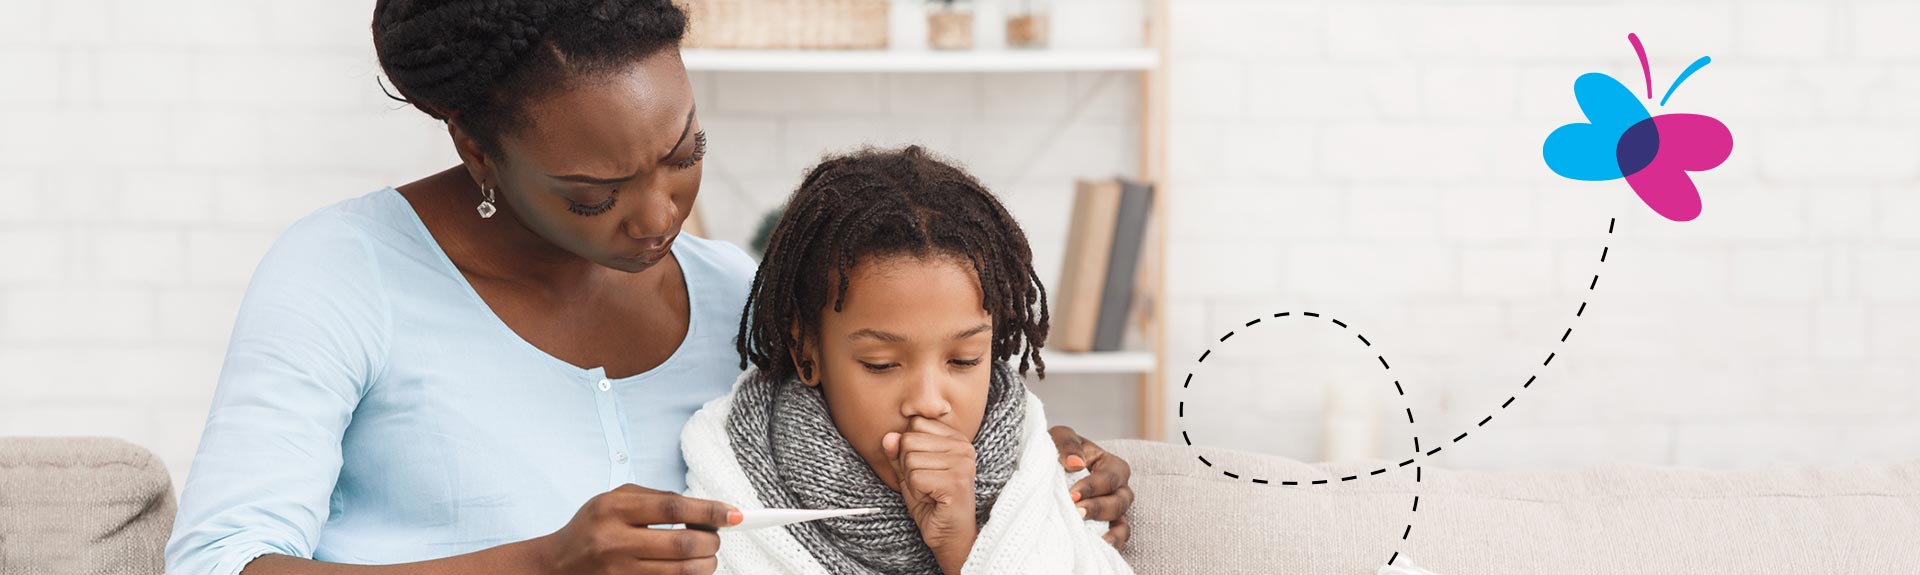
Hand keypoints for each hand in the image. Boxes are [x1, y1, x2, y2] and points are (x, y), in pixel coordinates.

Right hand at [530, 483, 739, 574]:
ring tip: (706, 555)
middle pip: (684, 545)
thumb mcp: (613, 499)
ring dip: (706, 564)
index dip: (710, 511)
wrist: (556, 565)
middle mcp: (615, 542)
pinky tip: (689, 568)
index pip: (674, 509)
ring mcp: (619, 572)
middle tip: (717, 538)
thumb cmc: (591, 527)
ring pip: (683, 572)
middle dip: (712, 542)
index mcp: (613, 509)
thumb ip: (656, 498)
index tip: (734, 515)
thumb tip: (705, 508)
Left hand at [883, 417, 978, 573]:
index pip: (915, 423)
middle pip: (909, 440)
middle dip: (908, 466)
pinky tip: (932, 500)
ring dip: (912, 481)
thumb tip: (888, 436)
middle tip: (926, 484)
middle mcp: (963, 446)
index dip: (909, 450)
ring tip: (930, 492)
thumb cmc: (932, 503)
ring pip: (910, 459)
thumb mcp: (909, 473)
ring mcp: (962, 463)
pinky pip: (915, 477)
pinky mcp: (956, 481)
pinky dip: (916, 492)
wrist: (950, 536)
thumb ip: (897, 453)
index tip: (926, 469)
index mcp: (956, 437)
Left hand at [1049, 425, 1133, 550]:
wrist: (1043, 472)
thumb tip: (1076, 463)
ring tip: (1092, 538)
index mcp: (1110, 465)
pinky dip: (1112, 544)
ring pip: (1122, 524)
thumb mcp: (1059, 438)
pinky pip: (1116, 540)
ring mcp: (1112, 512)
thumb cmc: (1056, 451)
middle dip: (1098, 508)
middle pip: (1120, 501)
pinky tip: (1098, 547)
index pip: (1111, 476)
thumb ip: (1067, 444)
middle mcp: (1117, 489)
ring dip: (1109, 531)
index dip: (1094, 486)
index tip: (1072, 494)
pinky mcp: (1104, 529)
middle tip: (1076, 512)